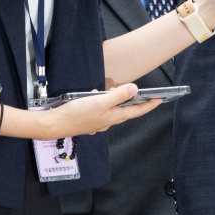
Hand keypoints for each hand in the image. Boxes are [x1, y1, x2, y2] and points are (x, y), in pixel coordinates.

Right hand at [42, 84, 159, 137]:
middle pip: (125, 112)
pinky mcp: (88, 121)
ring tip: (112, 91)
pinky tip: (94, 97)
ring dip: (115, 101)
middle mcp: (107, 122)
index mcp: (113, 117)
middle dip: (132, 102)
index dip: (149, 105)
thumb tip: (135, 89)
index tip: (160, 99)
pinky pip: (100, 111)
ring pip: (112, 111)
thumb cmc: (77, 113)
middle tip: (138, 92)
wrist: (54, 125)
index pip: (136, 111)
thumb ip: (118, 95)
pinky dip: (101, 103)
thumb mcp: (100, 101)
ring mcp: (97, 123)